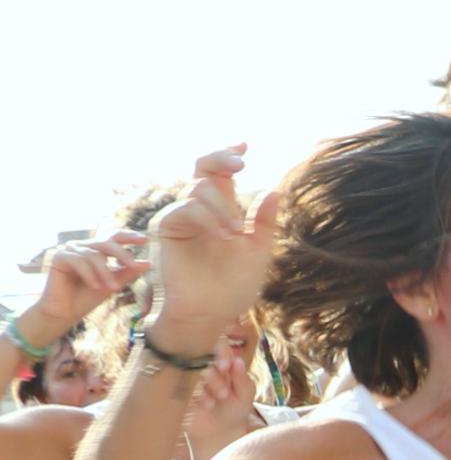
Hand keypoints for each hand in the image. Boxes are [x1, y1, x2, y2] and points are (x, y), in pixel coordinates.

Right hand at [15, 234, 147, 356]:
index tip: (146, 240)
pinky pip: (79, 261)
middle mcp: (84, 247)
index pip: (114, 237)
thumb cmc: (88, 298)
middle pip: (106, 243)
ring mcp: (70, 250)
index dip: (129, 236)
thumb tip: (148, 263)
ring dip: (105, 273)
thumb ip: (128, 272)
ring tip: (113, 288)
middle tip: (133, 265)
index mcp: (98, 250)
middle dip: (121, 254)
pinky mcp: (59, 257)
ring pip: (94, 255)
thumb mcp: (113, 283)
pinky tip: (95, 286)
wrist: (65, 312)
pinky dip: (89, 274)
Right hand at [145, 147, 275, 341]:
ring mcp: (181, 217)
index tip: (245, 145)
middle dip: (222, 159)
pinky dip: (209, 217)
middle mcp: (199, 209)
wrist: (210, 313)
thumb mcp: (259, 251)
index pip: (221, 174)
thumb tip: (275, 190)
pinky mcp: (166, 228)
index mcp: (221, 211)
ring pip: (200, 188)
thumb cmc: (233, 286)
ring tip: (235, 234)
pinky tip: (224, 236)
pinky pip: (187, 207)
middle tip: (242, 163)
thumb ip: (265, 222)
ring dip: (224, 207)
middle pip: (203, 167)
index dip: (228, 155)